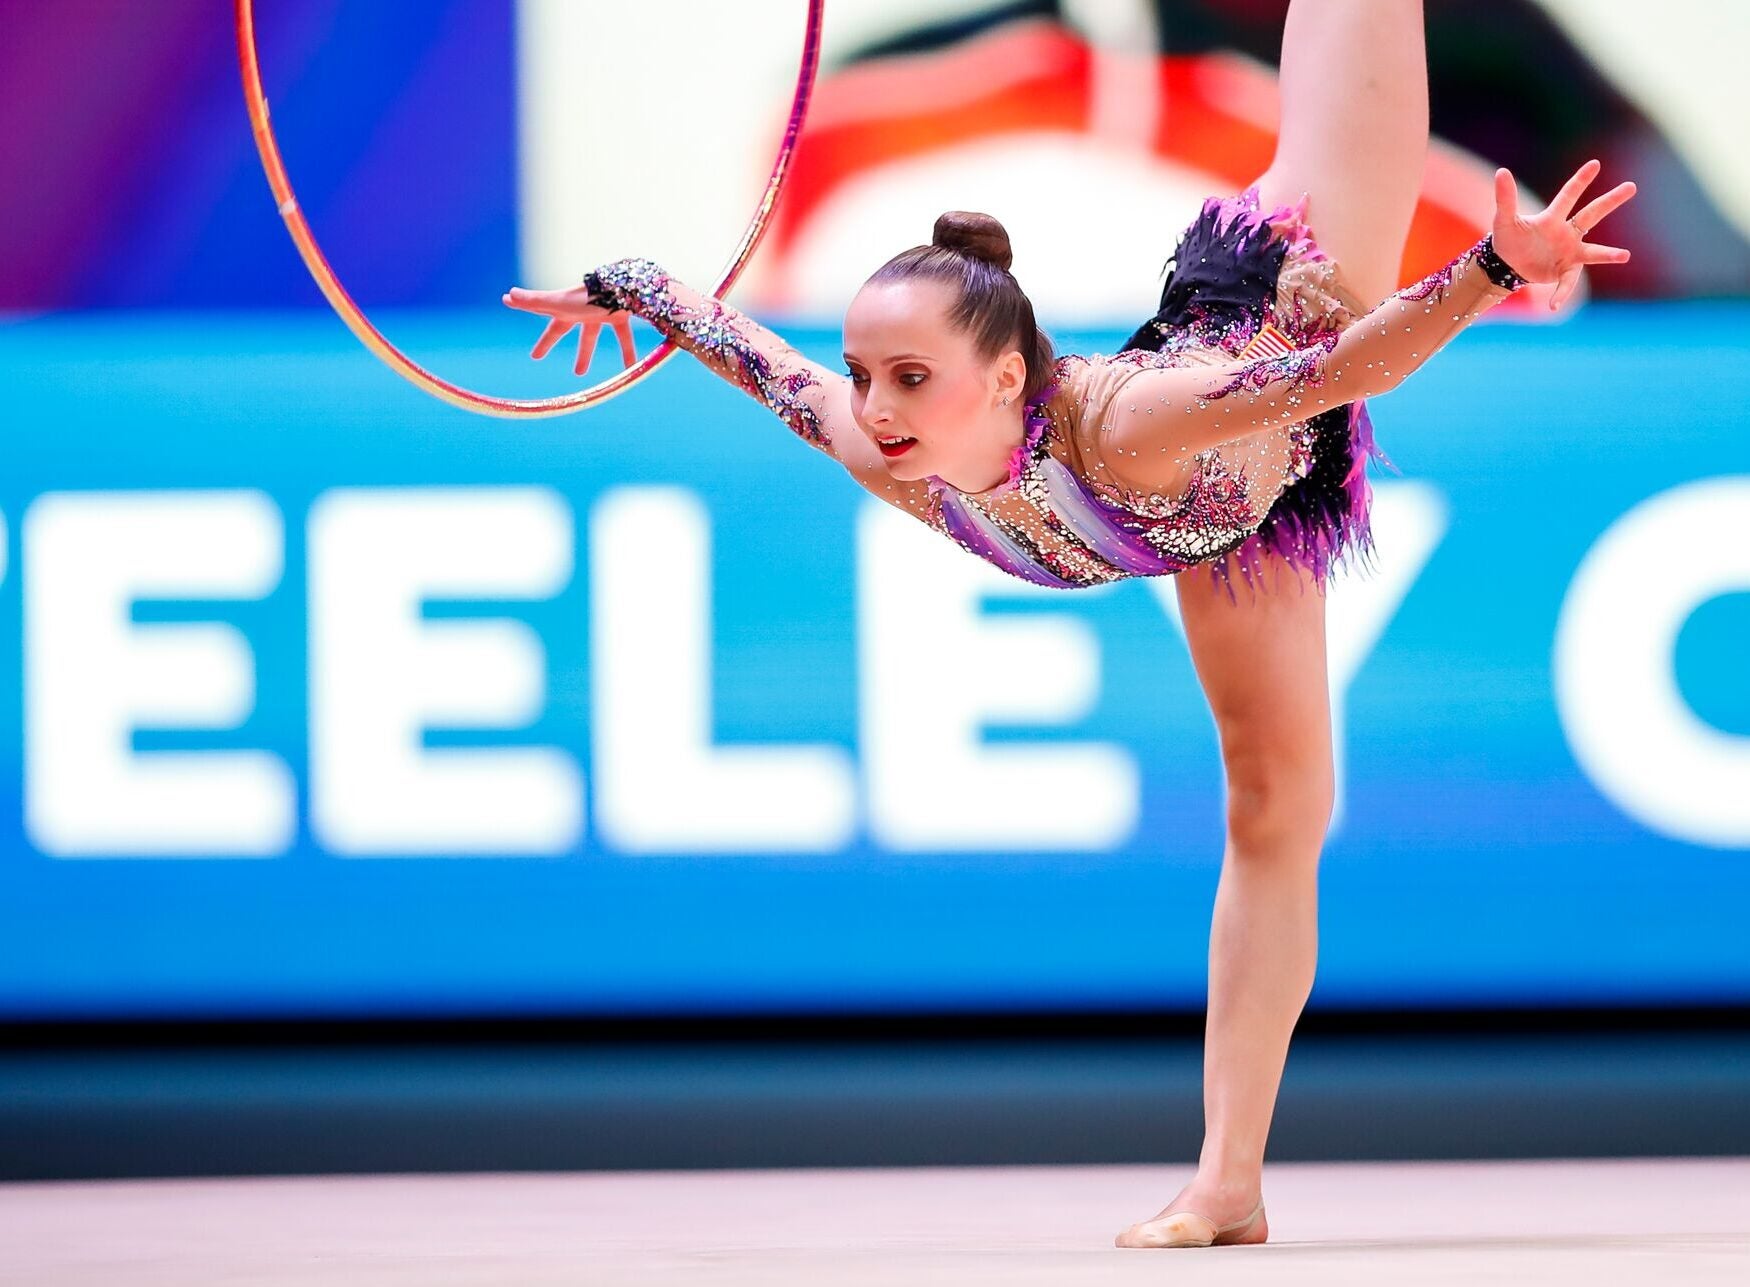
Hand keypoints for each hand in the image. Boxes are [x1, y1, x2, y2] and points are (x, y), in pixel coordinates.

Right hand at [502, 283, 638, 375]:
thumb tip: (507, 295)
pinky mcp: (620, 315)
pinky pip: (623, 337)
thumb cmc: (588, 297)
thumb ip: (534, 302)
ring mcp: (600, 311)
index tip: (515, 318)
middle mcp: (581, 309)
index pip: (544, 315)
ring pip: (591, 335)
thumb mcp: (559, 303)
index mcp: (566, 308)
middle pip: (563, 328)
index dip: (530, 319)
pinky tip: (630, 368)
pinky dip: (627, 352)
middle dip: (549, 341)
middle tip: (535, 356)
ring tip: (580, 374)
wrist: (622, 288)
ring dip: (586, 354)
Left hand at [1491, 159, 1635, 309]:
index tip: (1595, 164)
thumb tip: (1501, 172)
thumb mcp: (1503, 220)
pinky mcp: (1564, 271)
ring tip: (1625, 255)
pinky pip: (1566, 283)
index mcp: (1552, 218)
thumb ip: (1505, 198)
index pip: (1569, 196)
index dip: (1580, 180)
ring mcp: (1568, 252)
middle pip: (1592, 214)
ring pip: (1592, 252)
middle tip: (1631, 186)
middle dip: (1610, 201)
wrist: (1507, 265)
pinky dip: (1561, 294)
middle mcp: (1566, 233)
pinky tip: (1553, 306)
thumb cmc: (1508, 239)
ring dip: (1608, 255)